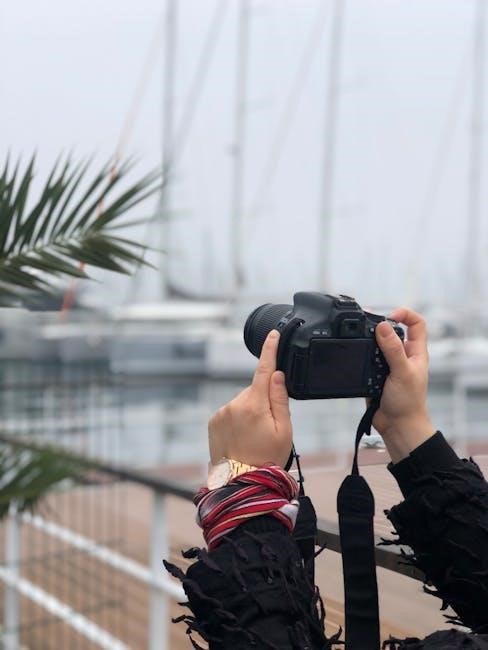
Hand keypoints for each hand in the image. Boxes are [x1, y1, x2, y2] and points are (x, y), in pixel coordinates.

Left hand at [208, 330, 292, 467]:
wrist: (241, 482)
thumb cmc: (267, 458)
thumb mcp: (284, 430)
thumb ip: (280, 400)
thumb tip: (276, 375)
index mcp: (254, 405)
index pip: (264, 370)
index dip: (269, 350)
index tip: (273, 334)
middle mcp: (234, 404)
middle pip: (254, 389)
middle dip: (263, 399)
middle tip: (268, 426)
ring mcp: (221, 412)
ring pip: (242, 401)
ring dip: (250, 410)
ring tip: (253, 436)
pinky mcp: (213, 421)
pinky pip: (231, 411)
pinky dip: (238, 418)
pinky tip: (242, 437)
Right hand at [373, 307, 435, 461]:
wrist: (397, 426)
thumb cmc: (408, 403)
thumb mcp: (402, 372)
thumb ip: (393, 349)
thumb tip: (383, 326)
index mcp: (416, 352)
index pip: (417, 324)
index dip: (405, 314)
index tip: (390, 316)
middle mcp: (403, 356)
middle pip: (393, 331)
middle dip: (380, 327)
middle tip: (367, 326)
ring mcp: (389, 365)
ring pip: (376, 345)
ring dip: (369, 343)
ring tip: (362, 343)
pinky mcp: (375, 374)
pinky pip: (366, 359)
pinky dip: (360, 358)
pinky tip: (357, 360)